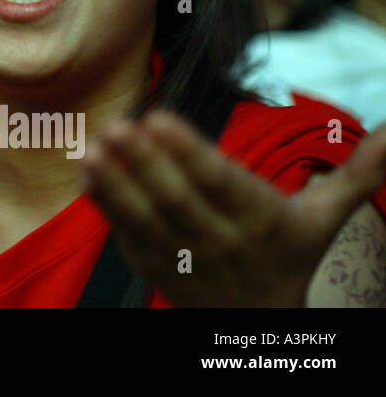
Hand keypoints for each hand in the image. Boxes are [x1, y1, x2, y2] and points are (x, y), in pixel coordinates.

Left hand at [81, 109, 385, 306]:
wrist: (261, 324)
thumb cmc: (288, 255)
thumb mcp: (323, 218)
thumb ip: (355, 173)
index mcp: (262, 220)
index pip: (222, 184)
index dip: (190, 154)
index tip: (162, 119)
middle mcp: (220, 239)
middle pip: (178, 199)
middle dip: (145, 162)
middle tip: (120, 125)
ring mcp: (182, 254)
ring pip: (145, 216)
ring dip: (117, 181)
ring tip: (94, 147)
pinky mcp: (152, 263)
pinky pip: (124, 231)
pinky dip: (104, 203)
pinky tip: (87, 172)